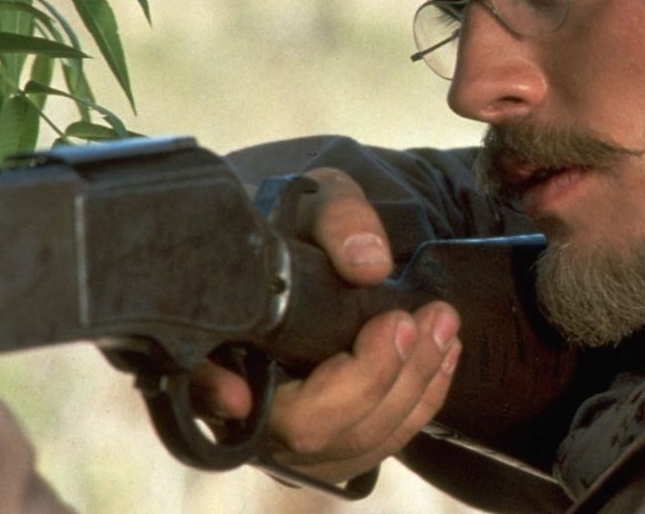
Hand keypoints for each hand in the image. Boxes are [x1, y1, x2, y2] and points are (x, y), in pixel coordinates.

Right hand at [192, 167, 461, 484]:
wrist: (318, 250)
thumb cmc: (302, 226)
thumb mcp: (316, 198)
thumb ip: (340, 219)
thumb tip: (368, 265)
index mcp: (210, 340)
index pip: (200, 382)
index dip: (216, 394)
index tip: (239, 394)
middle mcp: (239, 401)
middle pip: (302, 427)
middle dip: (371, 379)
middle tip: (411, 321)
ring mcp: (285, 434)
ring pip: (348, 445)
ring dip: (408, 389)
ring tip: (441, 327)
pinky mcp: (330, 443)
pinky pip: (378, 445)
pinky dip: (420, 403)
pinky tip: (443, 355)